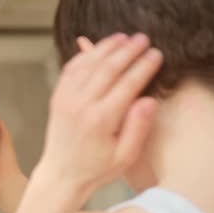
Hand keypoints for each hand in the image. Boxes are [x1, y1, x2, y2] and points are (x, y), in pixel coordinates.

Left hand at [36, 33, 162, 194]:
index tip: (156, 54)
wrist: (61, 174)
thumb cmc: (96, 169)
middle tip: (144, 39)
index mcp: (101, 120)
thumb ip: (138, 128)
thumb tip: (149, 100)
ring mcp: (66, 100)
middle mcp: (81, 106)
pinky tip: (98, 48)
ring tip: (124, 37)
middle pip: (108, 68)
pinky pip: (71, 69)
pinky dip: (85, 55)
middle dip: (128, 50)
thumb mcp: (125, 157)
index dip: (144, 66)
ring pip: (88, 64)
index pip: (127, 84)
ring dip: (106, 48)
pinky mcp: (57, 98)